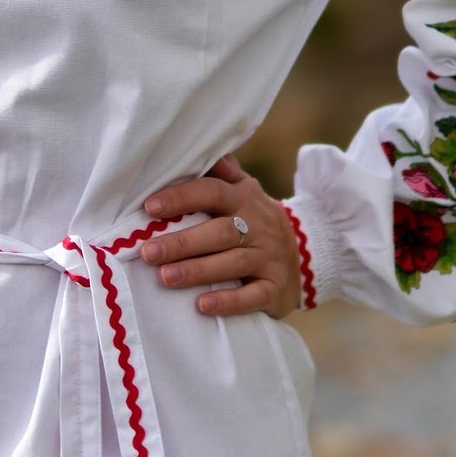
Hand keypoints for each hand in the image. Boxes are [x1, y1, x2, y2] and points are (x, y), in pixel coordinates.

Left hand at [138, 153, 299, 319]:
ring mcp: (269, 257)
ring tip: (165, 277)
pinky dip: (229, 301)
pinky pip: (253, 295)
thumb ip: (221, 174)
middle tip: (148, 252)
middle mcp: (258, 226)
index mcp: (244, 198)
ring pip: (233, 263)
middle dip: (182, 243)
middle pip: (219, 232)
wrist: (307, 253)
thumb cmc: (254, 221)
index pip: (212, 192)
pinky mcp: (276, 287)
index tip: (150, 208)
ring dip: (198, 271)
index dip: (182, 198)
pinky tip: (202, 306)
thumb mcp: (244, 192)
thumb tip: (200, 150)